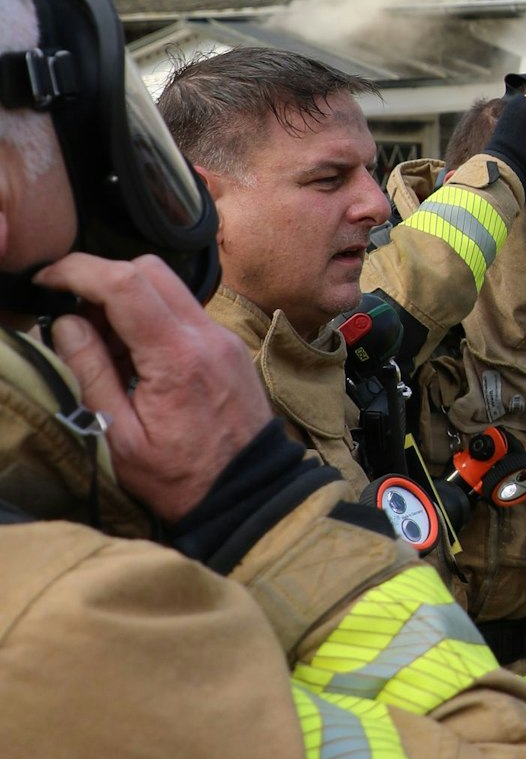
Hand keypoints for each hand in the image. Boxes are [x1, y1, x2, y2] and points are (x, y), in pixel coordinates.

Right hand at [34, 253, 274, 524]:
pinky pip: (182, 310)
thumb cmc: (180, 477)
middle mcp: (206, 333)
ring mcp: (222, 335)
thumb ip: (92, 374)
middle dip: (101, 278)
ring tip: (102, 347)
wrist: (247, 490)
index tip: (46, 277)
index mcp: (177, 356)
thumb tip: (66, 322)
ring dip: (126, 298)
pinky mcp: (226, 343)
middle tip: (70, 315)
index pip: (125, 282)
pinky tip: (132, 358)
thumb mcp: (120, 438)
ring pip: (169, 285)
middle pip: (150, 269)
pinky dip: (150, 316)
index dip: (78, 270)